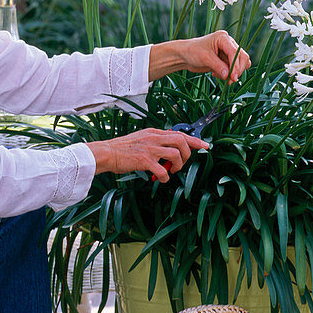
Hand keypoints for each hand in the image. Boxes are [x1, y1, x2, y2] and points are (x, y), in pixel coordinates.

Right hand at [87, 129, 208, 183]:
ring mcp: (150, 149)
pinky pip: (163, 170)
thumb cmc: (122, 149)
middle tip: (181, 163)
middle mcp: (154, 138)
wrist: (107, 153)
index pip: (180, 133)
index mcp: (154, 133)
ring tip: (171, 171)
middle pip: (182, 141)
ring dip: (178, 165)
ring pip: (176, 154)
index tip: (205, 146)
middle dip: (188, 154)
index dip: (195, 140)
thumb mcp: (141, 139)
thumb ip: (155, 142)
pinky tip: (160, 179)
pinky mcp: (144, 160)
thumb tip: (169, 149)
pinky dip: (165, 177)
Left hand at [149, 31, 250, 83]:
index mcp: (223, 38)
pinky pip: (234, 69)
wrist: (184, 56)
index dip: (236, 65)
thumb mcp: (205, 58)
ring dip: (232, 73)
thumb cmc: (192, 52)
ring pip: (240, 64)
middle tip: (229, 80)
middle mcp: (228, 43)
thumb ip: (219, 66)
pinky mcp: (226, 59)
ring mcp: (228, 51)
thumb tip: (230, 76)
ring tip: (218, 76)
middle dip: (237, 70)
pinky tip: (216, 74)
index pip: (235, 52)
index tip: (233, 77)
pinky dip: (228, 74)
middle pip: (242, 57)